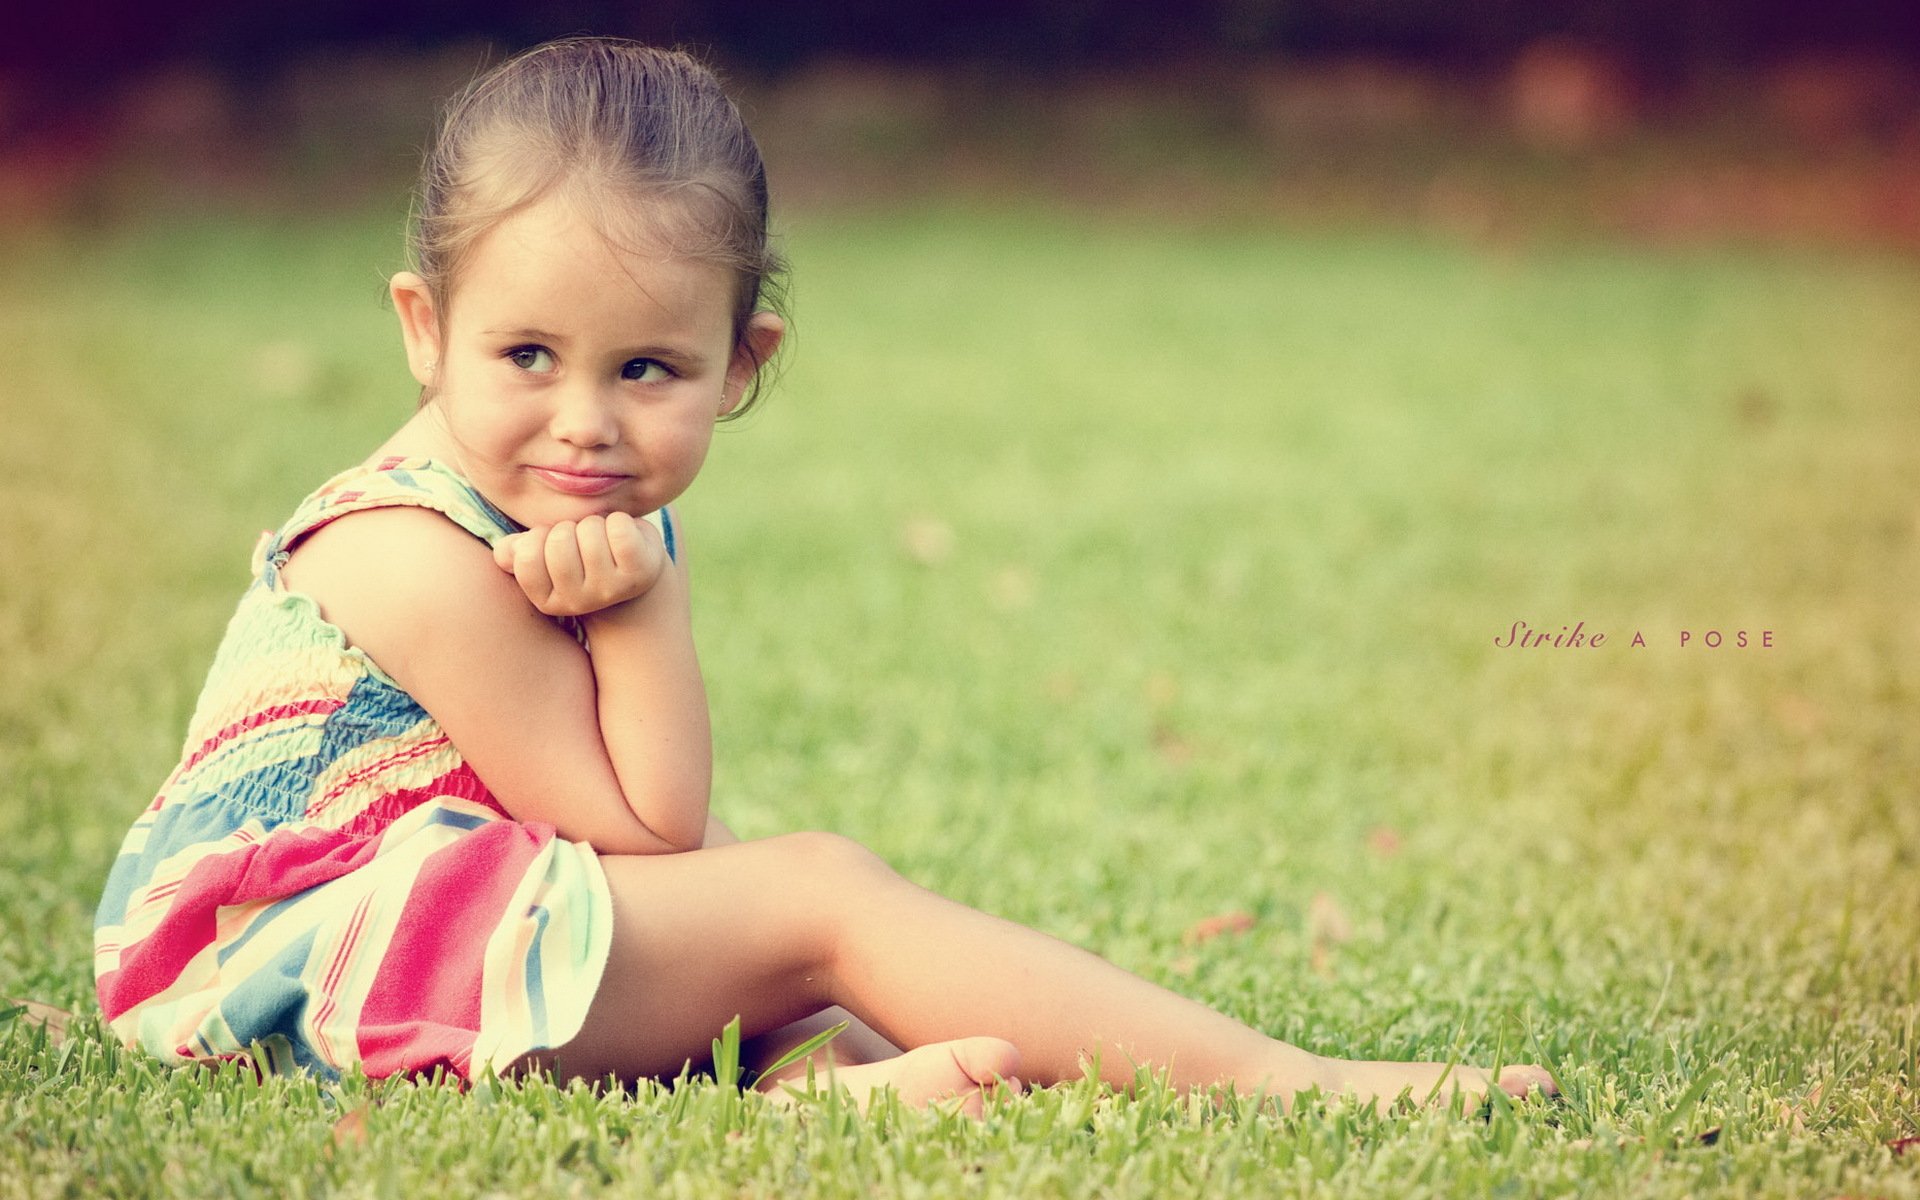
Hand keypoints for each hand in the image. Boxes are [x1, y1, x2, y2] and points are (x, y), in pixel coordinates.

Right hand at [492, 512, 667, 616]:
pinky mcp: (639, 574)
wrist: (630, 567)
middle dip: (569, 528)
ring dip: (595, 524)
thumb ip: (515, 552)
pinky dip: (620, 521)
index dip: (539, 537)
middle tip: (582, 540)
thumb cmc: (580, 556)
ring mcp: (611, 591)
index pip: (527, 556)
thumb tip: (505, 553)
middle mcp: (578, 603)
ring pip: (589, 531)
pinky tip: (624, 536)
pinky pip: (619, 529)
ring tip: (603, 539)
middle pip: (559, 541)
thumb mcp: (543, 555)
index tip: (552, 542)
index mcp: (547, 601)